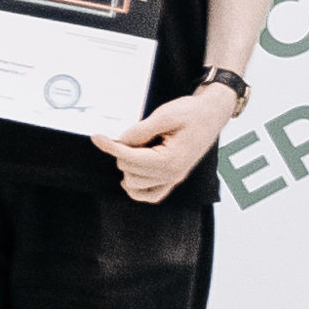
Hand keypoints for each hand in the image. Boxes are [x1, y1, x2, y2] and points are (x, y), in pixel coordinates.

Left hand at [92, 84, 239, 203]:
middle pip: (128, 171)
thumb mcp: (165, 115)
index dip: (109, 146)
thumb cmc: (192, 113)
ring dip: (128, 167)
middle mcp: (172, 174)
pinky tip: (131, 174)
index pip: (129, 158)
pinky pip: (150, 195)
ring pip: (134, 185)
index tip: (97, 137)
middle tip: (131, 135)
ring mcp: (172, 178)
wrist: (212, 114)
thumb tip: (120, 141)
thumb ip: (140, 131)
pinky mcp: (172, 178)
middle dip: (122, 153)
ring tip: (137, 148)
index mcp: (170, 160)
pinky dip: (136, 188)